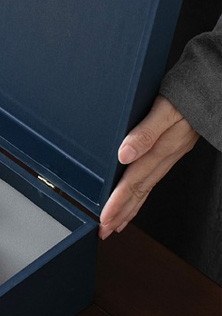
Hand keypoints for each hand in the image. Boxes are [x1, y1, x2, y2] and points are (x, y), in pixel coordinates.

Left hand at [99, 95, 198, 239]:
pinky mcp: (172, 148)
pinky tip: (135, 197)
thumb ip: (145, 132)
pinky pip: (153, 177)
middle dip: (121, 213)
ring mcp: (171, 153)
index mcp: (162, 148)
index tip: (103, 219)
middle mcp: (167, 154)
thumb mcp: (165, 108)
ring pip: (146, 187)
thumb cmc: (191, 92)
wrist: (213, 84)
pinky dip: (141, 192)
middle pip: (139, 191)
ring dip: (130, 207)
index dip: (117, 202)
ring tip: (116, 223)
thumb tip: (123, 155)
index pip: (133, 182)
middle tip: (104, 231)